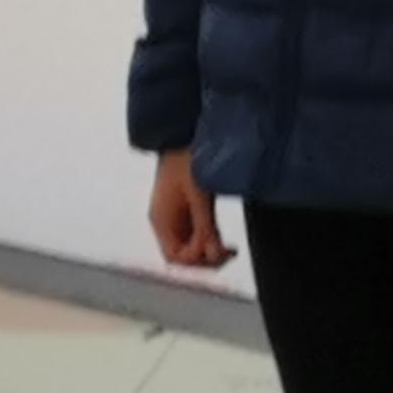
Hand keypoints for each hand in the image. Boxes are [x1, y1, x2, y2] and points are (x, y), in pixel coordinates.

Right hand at [149, 150, 233, 269]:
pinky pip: (195, 231)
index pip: (175, 255)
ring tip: (231, 251)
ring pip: (189, 244)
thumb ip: (205, 226)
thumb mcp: (199, 194)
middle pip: (182, 253)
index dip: (196, 261)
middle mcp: (165, 221)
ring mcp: (174, 214)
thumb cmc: (187, 159)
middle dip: (204, 259)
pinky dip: (209, 237)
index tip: (219, 254)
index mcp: (161, 220)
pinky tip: (224, 240)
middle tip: (230, 255)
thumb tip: (214, 255)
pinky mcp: (186, 206)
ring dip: (208, 250)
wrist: (183, 132)